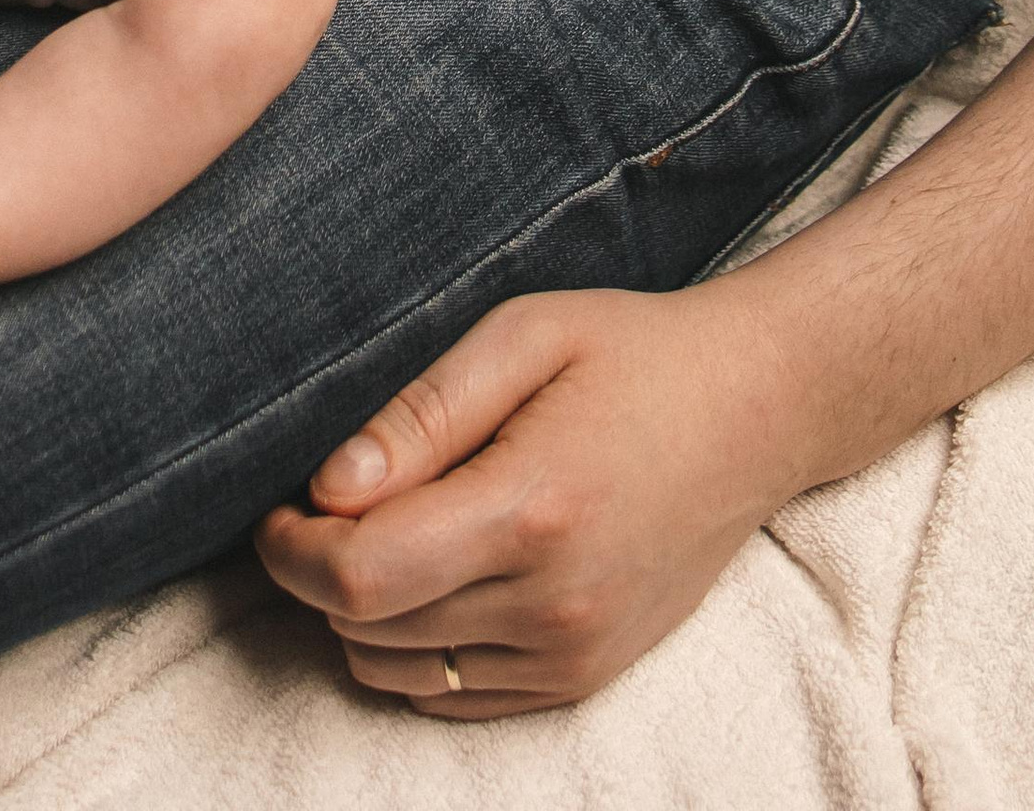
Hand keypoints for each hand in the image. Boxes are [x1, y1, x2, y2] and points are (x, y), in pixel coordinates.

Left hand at [255, 285, 798, 718]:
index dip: (290, 552)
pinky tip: (432, 577)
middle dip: (316, 576)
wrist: (757, 412)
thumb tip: (328, 487)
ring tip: (380, 537)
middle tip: (322, 509)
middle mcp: (552, 603)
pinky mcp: (585, 676)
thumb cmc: (633, 355)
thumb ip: (421, 413)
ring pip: (402, 675)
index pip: (360, 577)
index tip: (277, 508)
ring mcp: (573, 652)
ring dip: (362, 619)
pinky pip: (456, 699)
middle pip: (369, 632)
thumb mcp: (524, 335)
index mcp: (530, 510)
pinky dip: (416, 651)